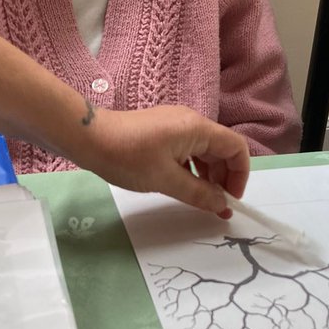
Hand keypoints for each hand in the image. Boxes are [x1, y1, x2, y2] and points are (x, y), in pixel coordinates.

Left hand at [84, 106, 250, 214]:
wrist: (88, 138)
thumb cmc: (128, 157)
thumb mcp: (165, 180)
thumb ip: (198, 194)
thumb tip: (221, 205)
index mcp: (197, 128)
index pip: (235, 147)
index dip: (240, 174)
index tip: (230, 199)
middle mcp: (190, 122)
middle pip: (220, 149)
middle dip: (224, 178)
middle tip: (215, 205)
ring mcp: (174, 126)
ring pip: (203, 151)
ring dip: (207, 176)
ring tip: (200, 199)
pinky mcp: (161, 132)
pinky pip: (187, 150)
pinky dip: (191, 169)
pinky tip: (183, 186)